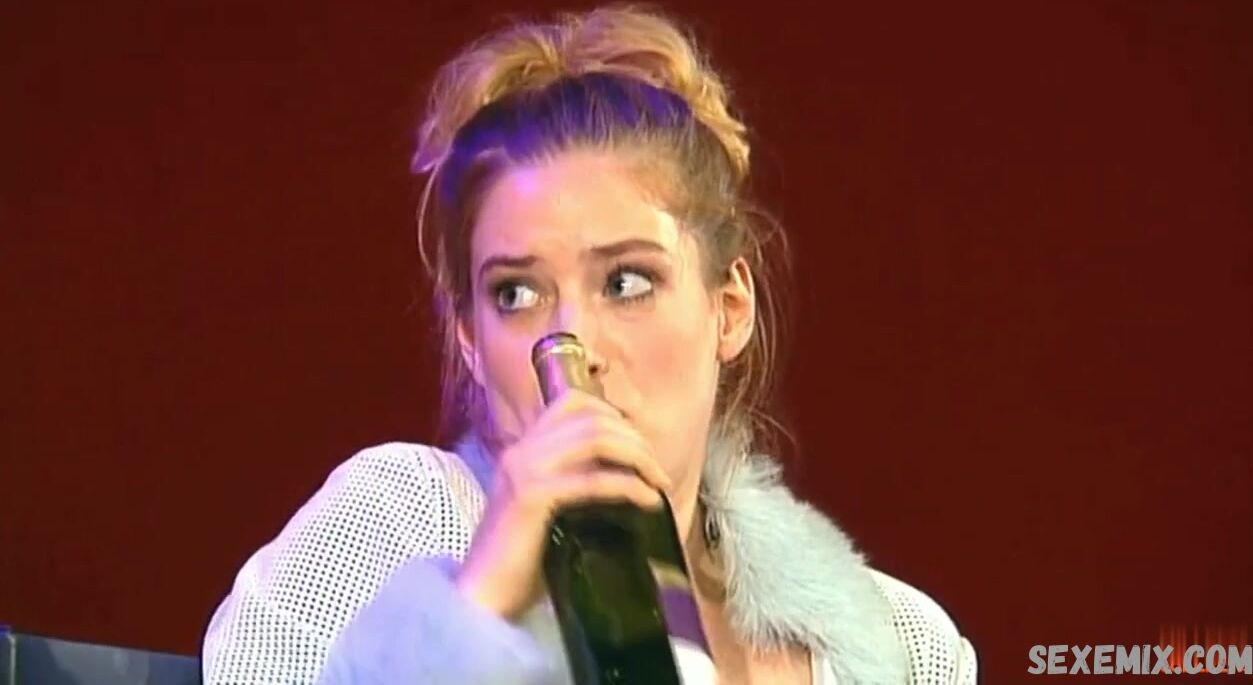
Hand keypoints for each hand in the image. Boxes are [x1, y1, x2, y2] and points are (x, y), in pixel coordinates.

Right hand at [454, 390, 671, 619]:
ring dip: (638, 457)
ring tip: (659, 482)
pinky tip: (649, 501)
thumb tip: (624, 472)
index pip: (572, 402)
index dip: (614, 415)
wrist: (481, 597)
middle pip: (592, 419)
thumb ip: (572, 481)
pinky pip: (593, 480)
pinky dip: (629, 486)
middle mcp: (521, 451)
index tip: (639, 444)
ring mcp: (523, 471)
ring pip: (595, 439)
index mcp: (523, 449)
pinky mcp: (532, 498)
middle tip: (657, 470)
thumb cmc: (519, 563)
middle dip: (635, 439)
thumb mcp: (546, 509)